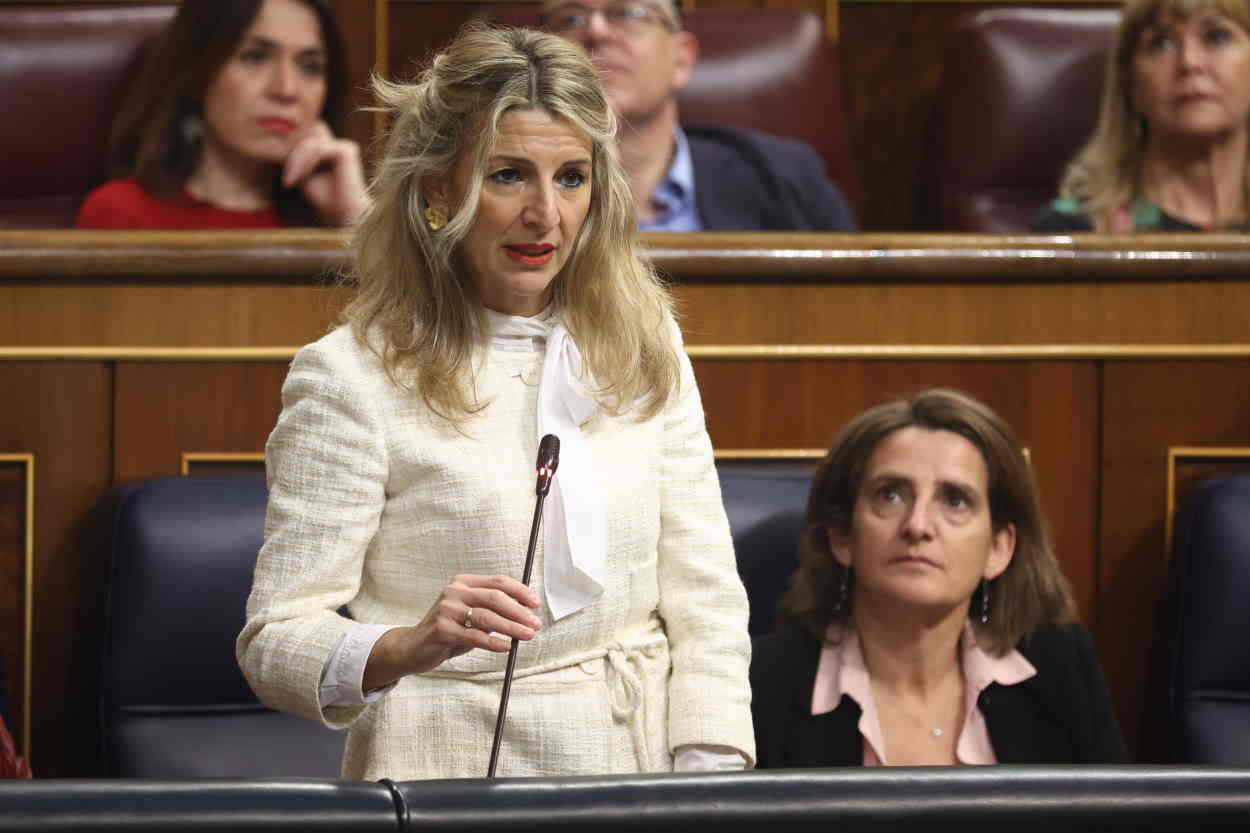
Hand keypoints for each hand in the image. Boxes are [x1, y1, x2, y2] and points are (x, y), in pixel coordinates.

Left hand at [281, 120, 368, 226]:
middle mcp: (337, 144)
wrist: (343, 214)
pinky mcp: (346, 149)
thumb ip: (293, 156)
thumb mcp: (301, 173)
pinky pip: (319, 149)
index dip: (290, 153)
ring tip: (291, 181)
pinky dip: (306, 163)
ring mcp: (343, 145)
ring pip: (309, 143)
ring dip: (296, 162)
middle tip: (287, 180)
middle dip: (292, 156)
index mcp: (328, 148)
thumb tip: (275, 138)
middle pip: (305, 137)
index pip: (303, 138)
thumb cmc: (324, 197)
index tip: (284, 179)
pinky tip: (301, 178)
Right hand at [362, 575, 542, 690]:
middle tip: (535, 624)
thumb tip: (526, 613)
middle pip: (495, 598)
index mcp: (463, 583)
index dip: (520, 592)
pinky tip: (506, 646)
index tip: (536, 604)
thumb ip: (493, 611)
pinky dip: (493, 642)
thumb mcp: (471, 616)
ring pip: (487, 617)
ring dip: (511, 627)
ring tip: (526, 635)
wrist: (413, 647)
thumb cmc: (448, 631)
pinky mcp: (441, 629)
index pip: (498, 582)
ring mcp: (446, 609)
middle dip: (519, 611)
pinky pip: (474, 636)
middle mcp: (454, 591)